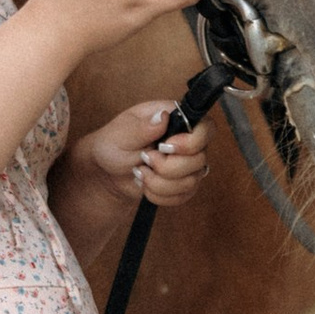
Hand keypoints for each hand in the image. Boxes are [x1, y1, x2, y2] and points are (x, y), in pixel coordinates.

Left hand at [71, 99, 212, 214]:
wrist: (108, 171)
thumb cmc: (114, 144)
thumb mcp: (121, 133)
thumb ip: (143, 127)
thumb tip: (163, 117)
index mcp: (176, 119)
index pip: (206, 128)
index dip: (190, 142)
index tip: (164, 147)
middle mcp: (187, 140)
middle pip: (199, 159)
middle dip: (167, 167)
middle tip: (145, 160)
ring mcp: (188, 164)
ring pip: (191, 181)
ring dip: (160, 183)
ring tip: (140, 173)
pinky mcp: (184, 184)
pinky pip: (183, 196)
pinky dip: (160, 195)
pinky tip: (146, 186)